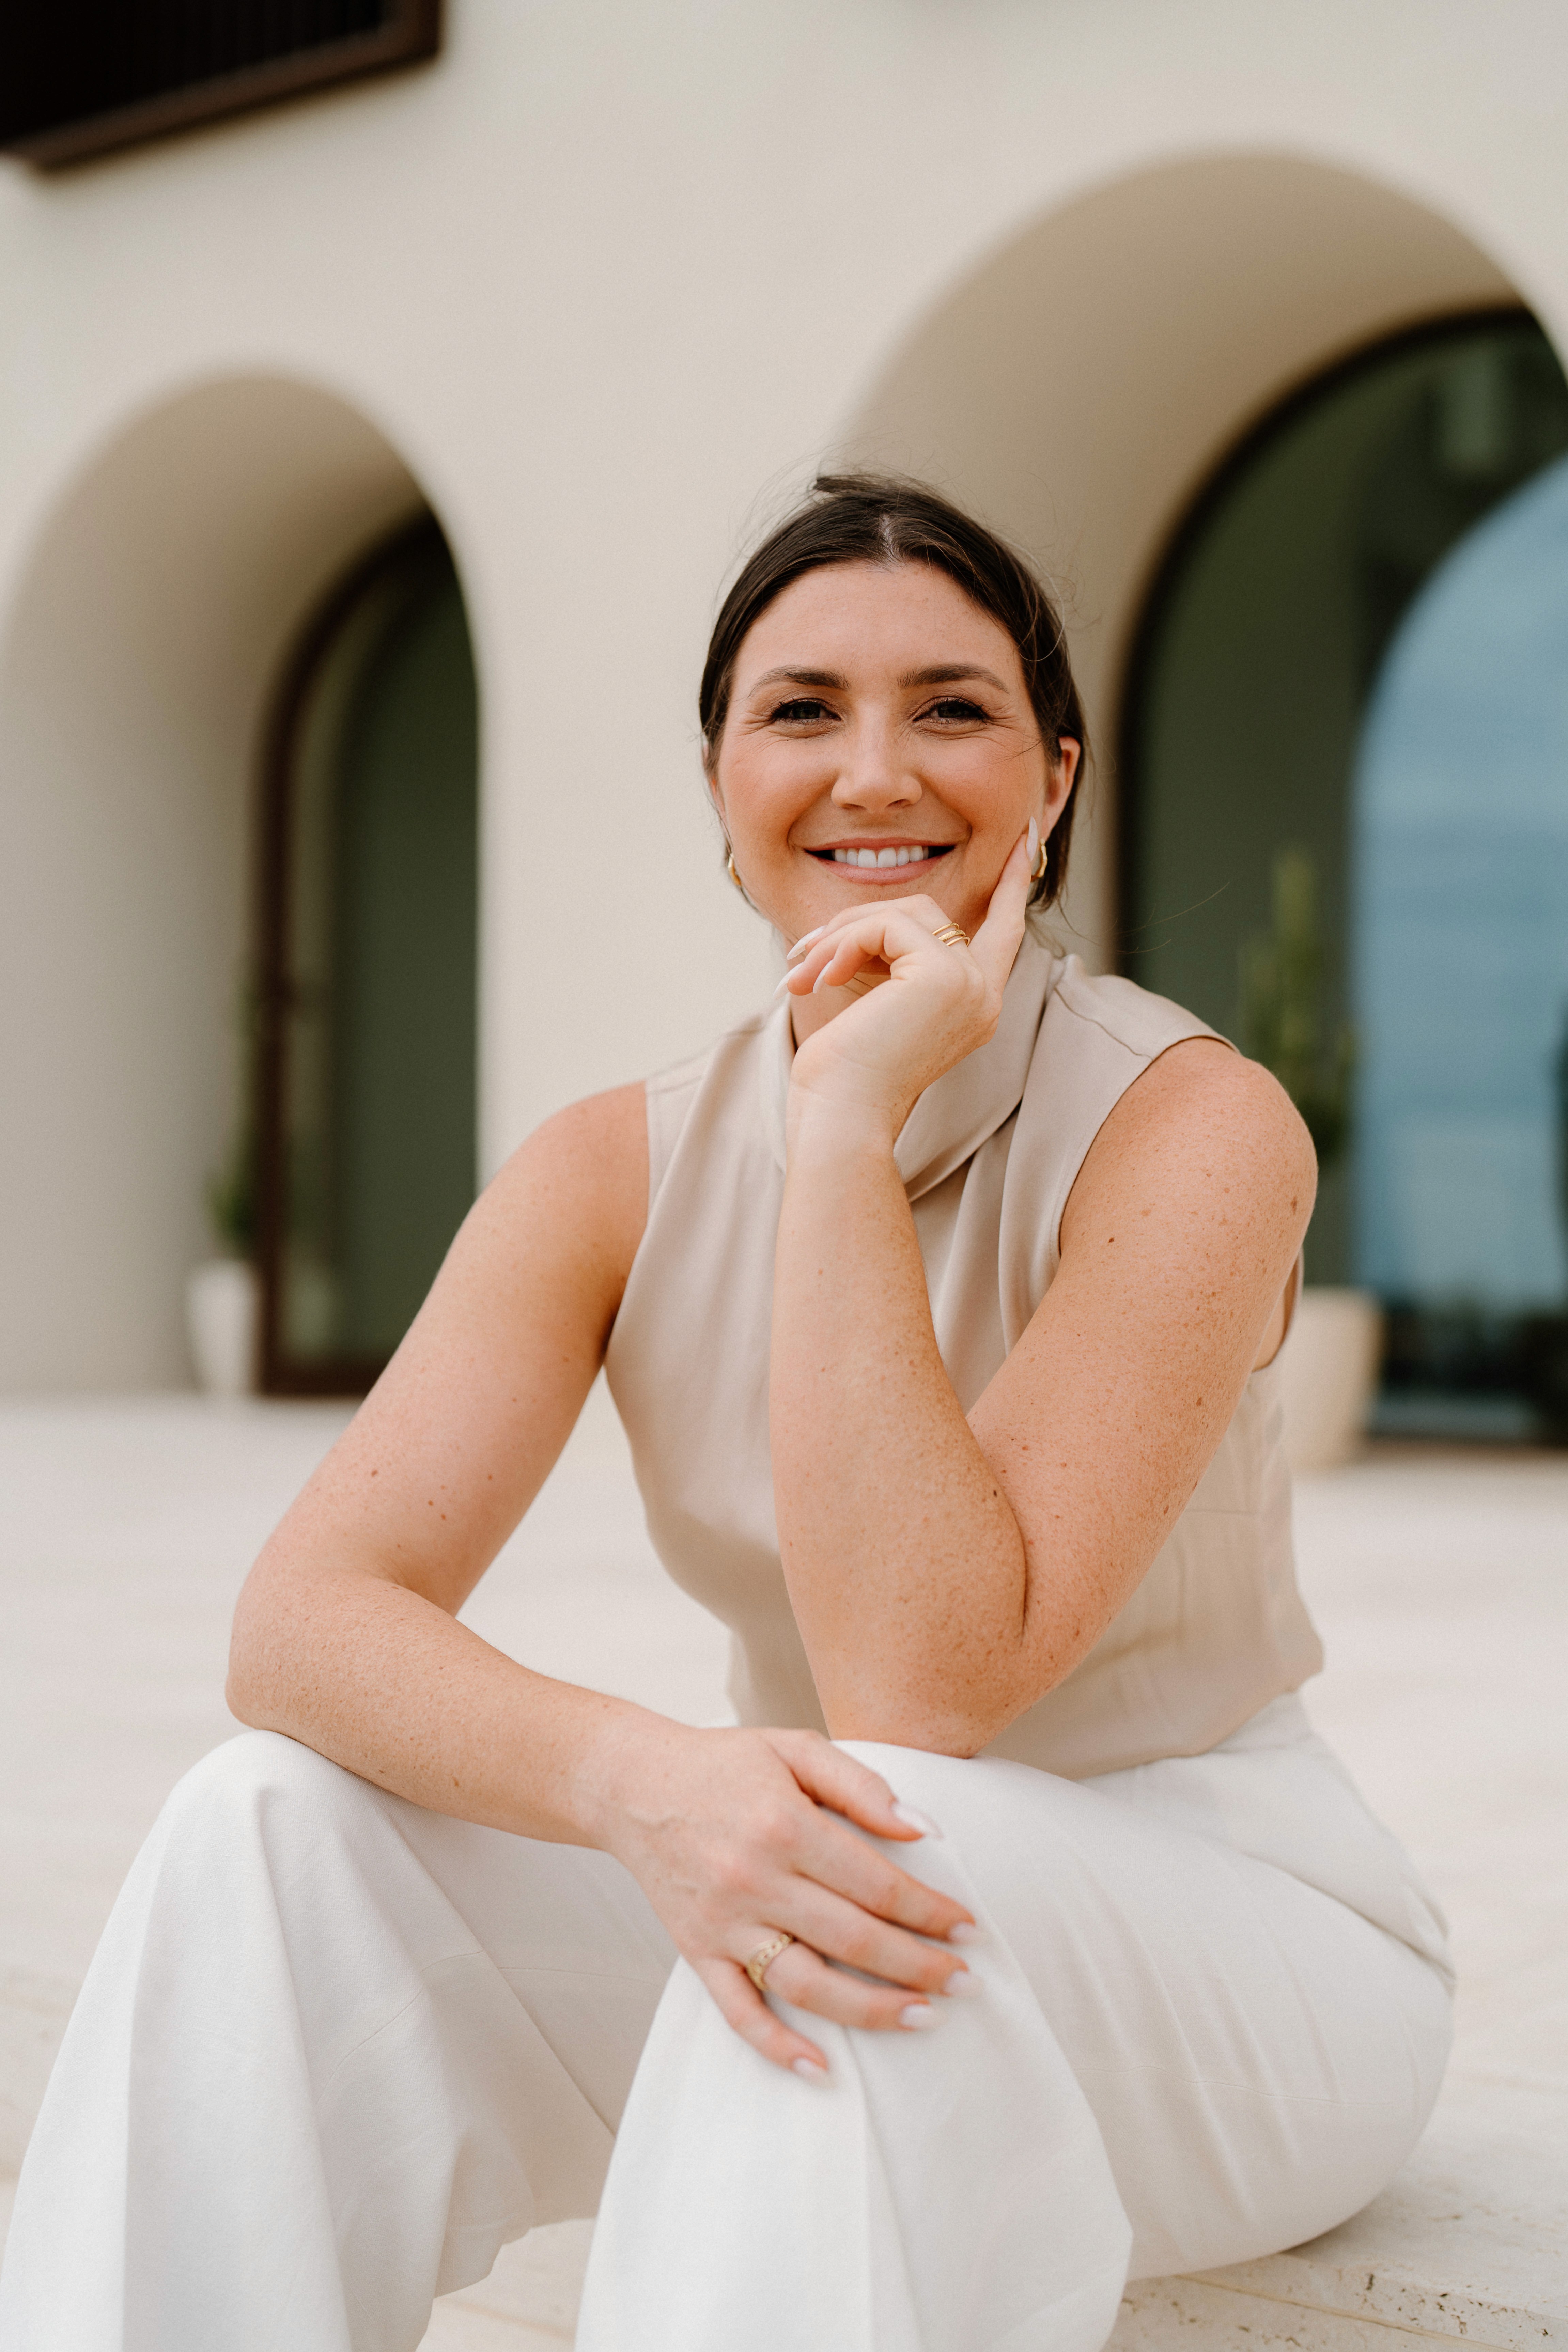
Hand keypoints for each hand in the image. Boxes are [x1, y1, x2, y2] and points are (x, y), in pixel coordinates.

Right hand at [592, 1718, 979, 2077]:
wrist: (632, 1784)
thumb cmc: (724, 1764)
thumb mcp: (795, 1749)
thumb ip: (860, 1786)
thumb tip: (921, 1828)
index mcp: (785, 1827)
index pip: (877, 1884)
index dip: (931, 1911)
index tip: (970, 1930)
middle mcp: (755, 1880)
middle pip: (853, 1939)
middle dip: (919, 1967)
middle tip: (967, 1984)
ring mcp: (724, 1923)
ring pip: (807, 1984)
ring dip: (871, 2009)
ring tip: (924, 2019)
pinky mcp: (697, 1951)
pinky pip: (739, 2012)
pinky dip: (778, 2046)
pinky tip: (823, 2070)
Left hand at [780, 828, 1032, 1140]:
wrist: (841, 1117)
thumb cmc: (845, 1075)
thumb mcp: (872, 1002)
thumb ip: (887, 958)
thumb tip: (861, 922)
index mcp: (974, 1004)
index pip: (1003, 929)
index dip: (1012, 883)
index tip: (1024, 837)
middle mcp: (983, 994)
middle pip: (928, 913)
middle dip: (860, 922)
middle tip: (803, 953)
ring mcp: (969, 984)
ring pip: (903, 912)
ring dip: (841, 934)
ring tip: (803, 972)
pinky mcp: (942, 975)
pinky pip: (886, 924)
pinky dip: (843, 943)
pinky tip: (820, 979)